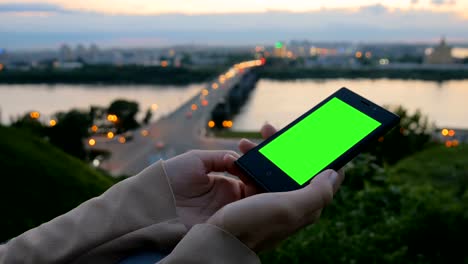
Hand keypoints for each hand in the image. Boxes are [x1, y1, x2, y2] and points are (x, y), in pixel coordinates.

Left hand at [163, 124, 277, 227]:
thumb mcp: (197, 160)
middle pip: (259, 188)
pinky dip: (259, 202)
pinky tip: (263, 185)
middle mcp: (231, 200)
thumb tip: (241, 159)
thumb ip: (221, 158)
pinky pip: (248, 216)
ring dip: (267, 184)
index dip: (261, 163)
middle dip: (269, 172)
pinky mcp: (225, 225)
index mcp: (226, 184)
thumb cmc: (169, 178)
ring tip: (272, 166)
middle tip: (277, 155)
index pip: (251, 175)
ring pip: (259, 201)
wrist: (150, 201)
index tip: (267, 149)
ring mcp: (230, 213)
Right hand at [207, 123, 344, 251]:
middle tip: (270, 130)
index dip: (325, 156)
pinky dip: (245, 162)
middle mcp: (289, 202)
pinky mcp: (250, 198)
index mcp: (304, 205)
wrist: (214, 240)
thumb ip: (317, 193)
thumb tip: (334, 173)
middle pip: (297, 167)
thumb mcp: (289, 208)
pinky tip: (235, 158)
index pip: (325, 179)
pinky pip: (252, 173)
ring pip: (273, 167)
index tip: (319, 137)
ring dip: (261, 151)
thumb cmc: (251, 225)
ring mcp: (269, 199)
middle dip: (287, 146)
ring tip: (245, 143)